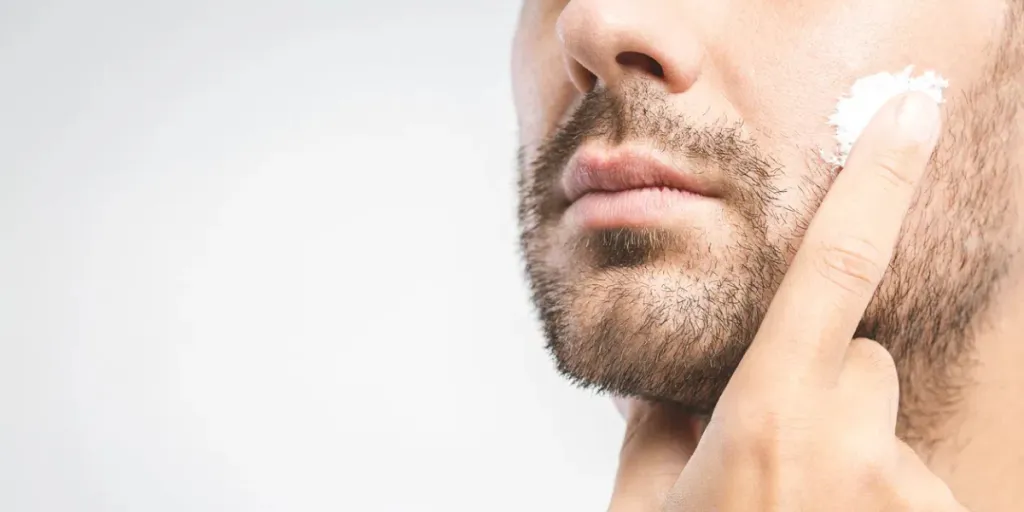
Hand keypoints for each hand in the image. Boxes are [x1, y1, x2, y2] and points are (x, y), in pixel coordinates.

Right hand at [607, 92, 966, 510]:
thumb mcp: (644, 496)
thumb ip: (661, 417)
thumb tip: (669, 372)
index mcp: (770, 417)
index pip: (834, 270)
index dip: (876, 184)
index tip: (909, 117)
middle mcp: (853, 446)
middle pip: (856, 356)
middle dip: (817, 383)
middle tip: (768, 454)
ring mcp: (902, 493)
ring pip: (882, 421)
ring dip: (847, 448)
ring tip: (791, 511)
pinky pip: (905, 476)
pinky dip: (871, 491)